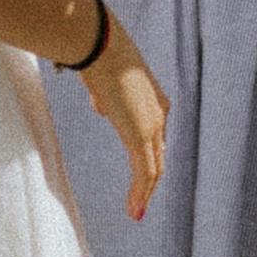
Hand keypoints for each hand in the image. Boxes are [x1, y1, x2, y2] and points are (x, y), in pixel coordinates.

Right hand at [80, 6, 167, 221]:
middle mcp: (159, 113)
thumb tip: (101, 104)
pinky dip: (140, 194)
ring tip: (136, 212)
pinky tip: (134, 210)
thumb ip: (104, 93)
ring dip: (144, 193)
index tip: (140, 175)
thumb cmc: (96, 52)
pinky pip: (144, 172)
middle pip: (158, 156)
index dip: (148, 157)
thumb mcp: (102, 76)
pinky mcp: (140, 135)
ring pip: (153, 168)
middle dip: (149, 181)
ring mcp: (151, 125)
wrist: (99, 43)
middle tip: (139, 200)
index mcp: (153, 99)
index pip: (155, 136)